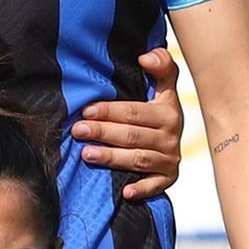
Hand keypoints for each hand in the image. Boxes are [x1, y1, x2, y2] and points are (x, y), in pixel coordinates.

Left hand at [71, 46, 184, 201]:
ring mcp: (169, 158)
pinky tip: (125, 192)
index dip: (110, 110)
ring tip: (86, 154)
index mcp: (168, 111)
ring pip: (137, 159)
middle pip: (132, 135)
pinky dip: (142, 189)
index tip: (87, 110)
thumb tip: (146, 56)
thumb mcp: (163, 87)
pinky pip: (156, 185)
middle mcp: (171, 136)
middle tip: (77, 130)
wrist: (171, 138)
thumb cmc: (156, 111)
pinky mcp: (168, 178)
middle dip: (103, 132)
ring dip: (112, 157)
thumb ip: (160, 66)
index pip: (135, 111)